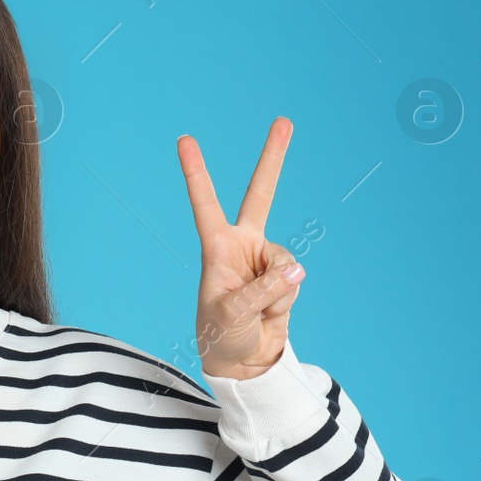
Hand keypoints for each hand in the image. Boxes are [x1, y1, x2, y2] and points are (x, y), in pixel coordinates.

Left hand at [176, 117, 304, 380]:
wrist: (243, 360)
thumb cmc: (222, 334)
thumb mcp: (233, 314)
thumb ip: (264, 290)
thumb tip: (296, 268)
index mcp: (217, 247)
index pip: (205, 203)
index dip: (196, 172)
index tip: (184, 139)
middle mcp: (242, 245)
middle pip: (261, 194)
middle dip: (274, 157)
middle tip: (284, 120)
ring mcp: (265, 259)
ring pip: (286, 260)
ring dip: (276, 291)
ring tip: (256, 310)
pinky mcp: (284, 275)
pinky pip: (294, 281)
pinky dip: (285, 300)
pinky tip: (270, 312)